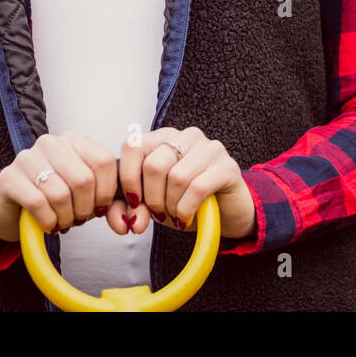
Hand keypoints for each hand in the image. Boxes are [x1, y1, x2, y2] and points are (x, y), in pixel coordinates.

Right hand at [0, 130, 117, 241]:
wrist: (14, 209)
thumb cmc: (56, 198)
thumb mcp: (85, 192)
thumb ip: (109, 197)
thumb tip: (130, 212)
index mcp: (74, 140)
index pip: (104, 162)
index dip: (107, 192)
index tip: (100, 208)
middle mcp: (51, 142)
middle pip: (84, 179)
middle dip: (86, 208)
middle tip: (79, 219)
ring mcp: (27, 157)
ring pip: (60, 193)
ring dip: (66, 217)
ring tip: (64, 223)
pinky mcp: (8, 178)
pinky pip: (37, 203)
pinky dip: (48, 220)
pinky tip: (49, 225)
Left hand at [109, 126, 255, 239]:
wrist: (226, 213)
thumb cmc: (188, 202)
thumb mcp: (154, 202)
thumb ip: (135, 207)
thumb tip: (129, 220)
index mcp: (165, 137)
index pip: (133, 145)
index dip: (128, 178)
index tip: (134, 201)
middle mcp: (188, 136)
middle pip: (154, 165)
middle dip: (151, 198)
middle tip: (160, 212)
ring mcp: (210, 148)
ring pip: (176, 177)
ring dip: (171, 206)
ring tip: (176, 213)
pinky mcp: (227, 166)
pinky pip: (197, 188)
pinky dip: (186, 209)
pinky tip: (187, 215)